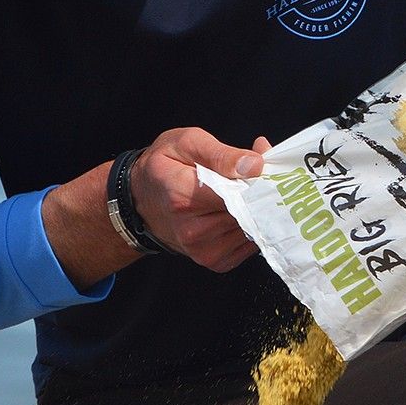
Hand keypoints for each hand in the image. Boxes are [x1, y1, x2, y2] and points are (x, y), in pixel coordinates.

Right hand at [131, 127, 271, 271]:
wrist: (141, 200)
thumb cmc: (164, 166)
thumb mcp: (186, 143)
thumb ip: (221, 154)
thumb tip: (255, 165)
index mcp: (182, 198)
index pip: (237, 194)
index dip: (257, 179)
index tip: (263, 166)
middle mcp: (192, 231)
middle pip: (247, 212)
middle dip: (259, 192)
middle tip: (257, 174)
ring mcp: (204, 250)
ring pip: (253, 228)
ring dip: (256, 209)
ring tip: (242, 191)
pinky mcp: (215, 261)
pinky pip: (250, 244)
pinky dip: (251, 226)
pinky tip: (238, 211)